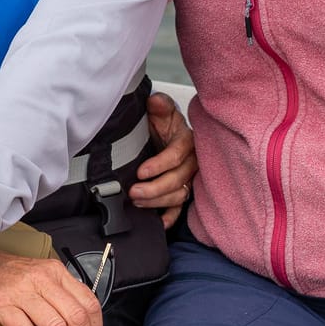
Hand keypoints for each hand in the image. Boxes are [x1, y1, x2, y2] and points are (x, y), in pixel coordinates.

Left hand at [130, 91, 197, 228]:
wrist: (162, 131)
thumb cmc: (161, 122)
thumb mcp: (160, 110)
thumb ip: (159, 105)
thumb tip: (156, 102)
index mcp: (186, 140)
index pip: (177, 155)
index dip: (159, 165)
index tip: (140, 172)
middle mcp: (191, 161)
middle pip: (178, 179)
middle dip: (155, 188)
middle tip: (133, 192)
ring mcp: (188, 178)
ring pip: (178, 195)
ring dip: (158, 202)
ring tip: (136, 202)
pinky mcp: (182, 190)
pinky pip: (180, 208)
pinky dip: (171, 217)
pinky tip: (159, 223)